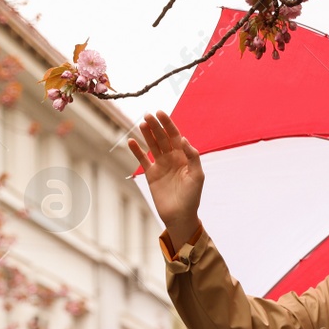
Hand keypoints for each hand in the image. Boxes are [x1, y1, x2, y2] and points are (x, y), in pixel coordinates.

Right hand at [127, 110, 203, 243]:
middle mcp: (172, 158)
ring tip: (141, 124)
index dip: (168, 124)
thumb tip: (183, 139)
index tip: (160, 113)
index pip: (175, 135)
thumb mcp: (197, 175)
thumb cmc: (192, 196)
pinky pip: (143, 160)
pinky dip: (136, 151)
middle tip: (148, 115)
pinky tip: (131, 141)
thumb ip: (192, 156)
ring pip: (152, 145)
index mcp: (184, 156)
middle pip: (162, 138)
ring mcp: (161, 165)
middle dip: (156, 126)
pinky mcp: (151, 175)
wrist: (180, 215)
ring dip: (147, 134)